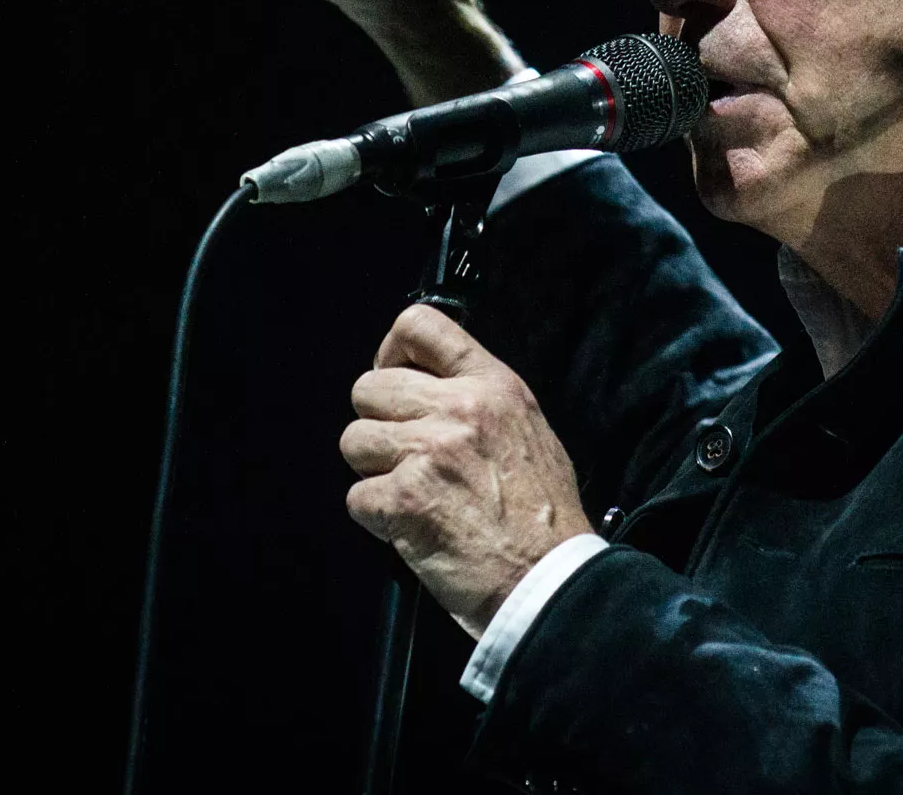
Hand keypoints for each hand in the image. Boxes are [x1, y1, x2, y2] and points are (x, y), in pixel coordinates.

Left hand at [340, 305, 593, 636]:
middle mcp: (460, 409)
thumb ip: (480, 402)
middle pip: (369, 388)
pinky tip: (412, 527)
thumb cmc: (543, 516)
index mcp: (494, 386)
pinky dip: (376, 517)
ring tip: (411, 493)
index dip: (390, 351)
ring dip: (373, 471)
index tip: (395, 379)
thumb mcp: (528, 429)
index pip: (419, 324)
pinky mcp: (404, 499)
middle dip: (378, 423)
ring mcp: (429, 452)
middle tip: (404, 455)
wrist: (549, 578)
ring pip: (353, 441)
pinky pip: (356, 497)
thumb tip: (432, 392)